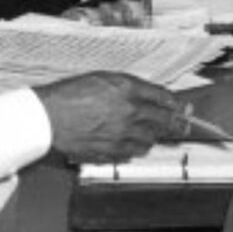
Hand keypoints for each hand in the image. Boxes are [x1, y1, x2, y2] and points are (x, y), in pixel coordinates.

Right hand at [34, 71, 184, 162]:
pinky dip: (133, 149)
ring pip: (150, 140)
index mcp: (127, 89)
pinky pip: (132, 153)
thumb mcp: (101, 78)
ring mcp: (121, 134)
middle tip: (184, 126)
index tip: (184, 108)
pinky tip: (129, 144)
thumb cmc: (68, 95)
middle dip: (177, 124)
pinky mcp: (111, 151)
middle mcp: (129, 112)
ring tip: (151, 135)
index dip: (177, 104)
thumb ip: (127, 87)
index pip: (163, 97)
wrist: (47, 117)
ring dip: (152, 137)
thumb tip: (148, 95)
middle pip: (164, 121)